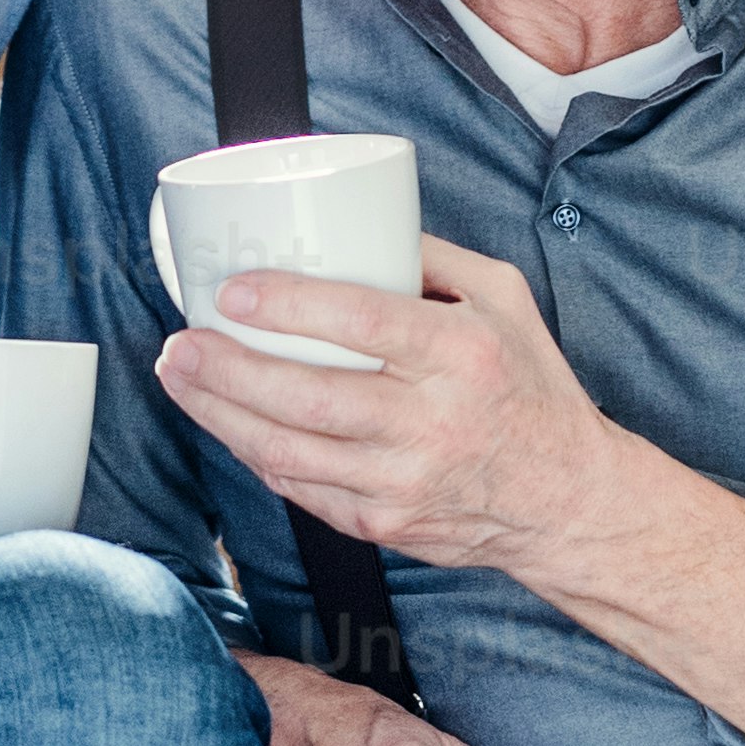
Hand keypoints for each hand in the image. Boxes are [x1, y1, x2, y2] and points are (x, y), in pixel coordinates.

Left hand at [157, 232, 602, 580]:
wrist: (563, 500)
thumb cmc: (530, 388)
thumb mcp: (505, 298)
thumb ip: (432, 256)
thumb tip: (357, 222)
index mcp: (463, 353)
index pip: (362, 324)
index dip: (288, 307)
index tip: (234, 292)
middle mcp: (432, 421)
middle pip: (308, 397)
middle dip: (228, 369)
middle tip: (182, 342)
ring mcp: (403, 481)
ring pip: (289, 452)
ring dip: (220, 414)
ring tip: (181, 377)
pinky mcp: (383, 523)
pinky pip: (299, 489)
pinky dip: (253, 454)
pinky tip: (226, 423)